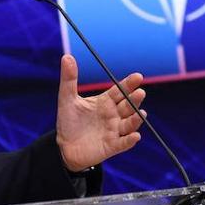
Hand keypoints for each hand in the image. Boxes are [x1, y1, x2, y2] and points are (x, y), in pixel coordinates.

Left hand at [55, 54, 145, 171]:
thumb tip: (66, 56)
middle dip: (135, 100)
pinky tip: (135, 136)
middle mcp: (113, 115)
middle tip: (140, 92)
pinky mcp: (112, 146)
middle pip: (127, 106)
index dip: (129, 84)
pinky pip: (123, 143)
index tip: (138, 76)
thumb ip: (69, 79)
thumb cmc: (68, 122)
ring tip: (141, 113)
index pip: (120, 91)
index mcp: (105, 102)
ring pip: (129, 124)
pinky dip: (130, 140)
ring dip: (136, 119)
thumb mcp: (67, 99)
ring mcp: (114, 131)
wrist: (63, 147)